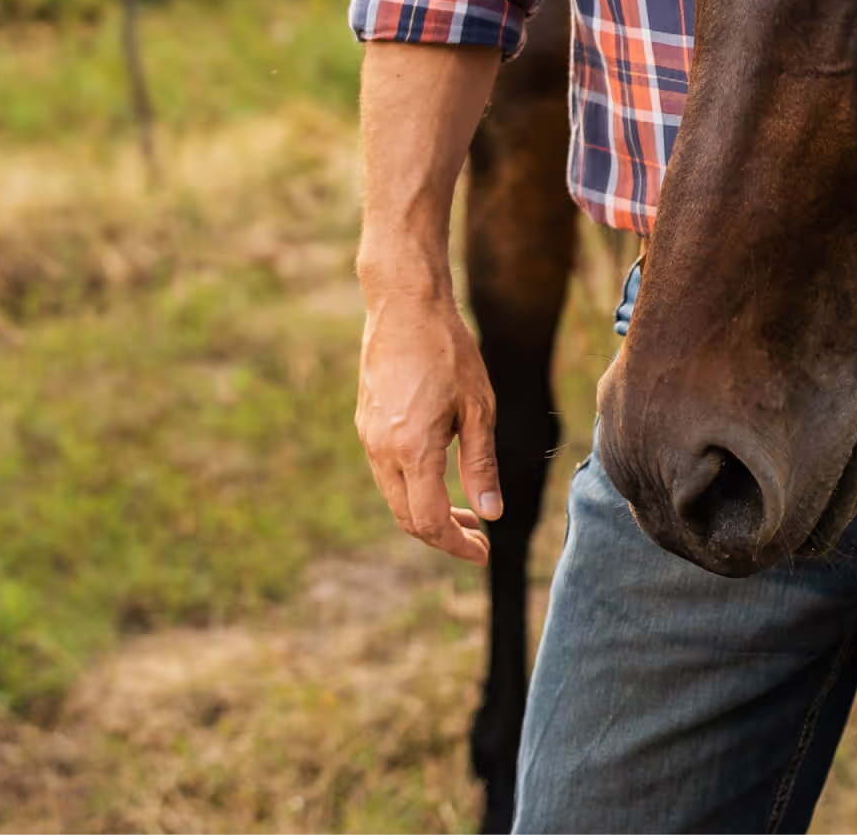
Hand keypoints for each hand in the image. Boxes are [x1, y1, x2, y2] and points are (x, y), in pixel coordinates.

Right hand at [354, 285, 501, 563]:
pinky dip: (413, 487)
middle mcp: (381, 450)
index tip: (483, 552)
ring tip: (467, 511)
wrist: (405, 305)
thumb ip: (481, 464)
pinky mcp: (365, 423)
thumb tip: (492, 514)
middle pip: (406, 517)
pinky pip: (385, 471)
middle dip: (443, 535)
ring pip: (394, 496)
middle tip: (480, 538)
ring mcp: (367, 437)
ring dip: (427, 512)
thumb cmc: (449, 350)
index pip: (428, 521)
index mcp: (411, 449)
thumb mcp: (477, 407)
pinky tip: (440, 475)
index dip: (456, 544)